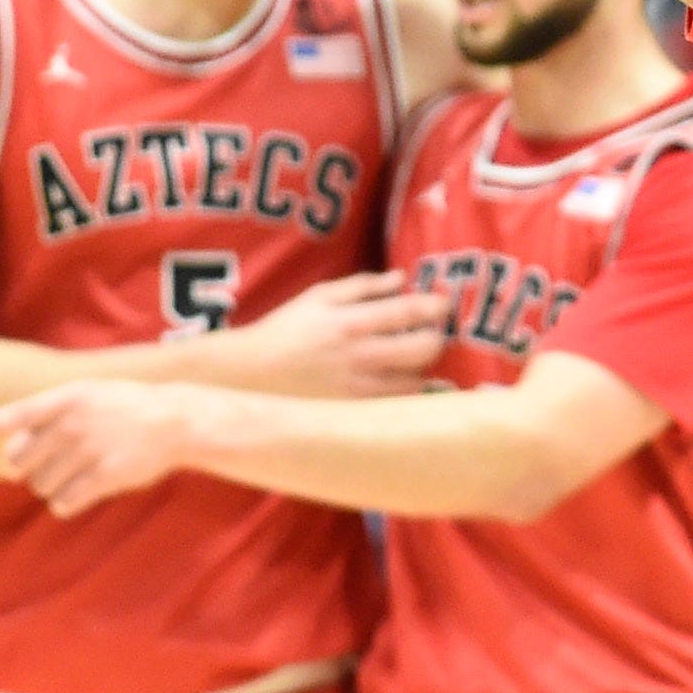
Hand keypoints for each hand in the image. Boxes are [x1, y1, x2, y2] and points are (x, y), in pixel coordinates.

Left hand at [0, 381, 200, 516]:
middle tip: (45, 468)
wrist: (175, 421)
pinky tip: (74, 497)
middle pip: (22, 462)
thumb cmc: (127, 406)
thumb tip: (12, 449)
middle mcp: (73, 424)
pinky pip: (65, 502)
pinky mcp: (104, 477)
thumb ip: (51, 413)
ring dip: (49, 487)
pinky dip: (63, 504)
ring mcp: (88, 451)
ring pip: (41, 485)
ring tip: (70, 478)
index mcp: (66, 399)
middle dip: (27, 470)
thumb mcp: (88, 393)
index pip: (17, 414)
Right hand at [225, 270, 450, 396]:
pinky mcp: (353, 414)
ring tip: (413, 363)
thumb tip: (402, 278)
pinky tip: (397, 386)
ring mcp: (358, 390)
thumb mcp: (318, 298)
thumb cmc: (284, 331)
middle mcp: (358, 357)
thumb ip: (363, 286)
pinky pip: (396, 408)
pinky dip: (405, 396)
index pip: (408, 312)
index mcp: (350, 323)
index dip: (436, 306)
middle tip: (434, 335)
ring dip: (424, 371)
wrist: (247, 377)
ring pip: (416, 384)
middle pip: (423, 350)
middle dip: (438, 340)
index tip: (445, 304)